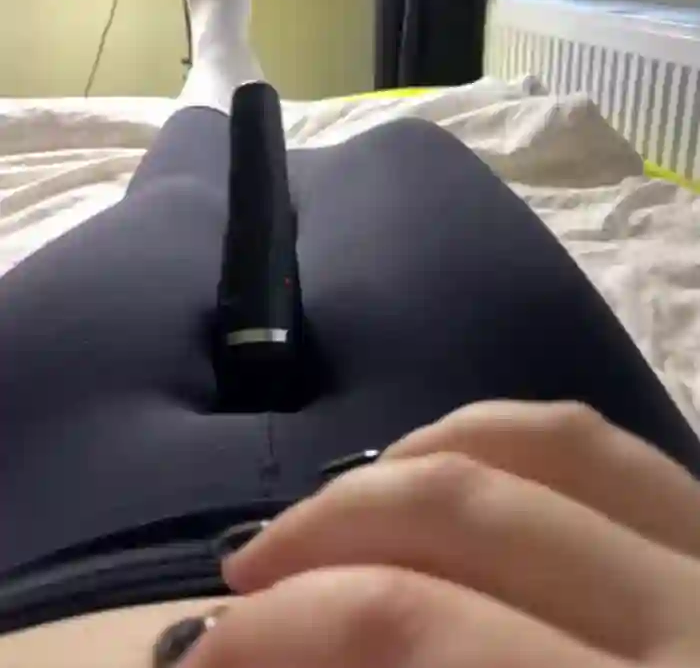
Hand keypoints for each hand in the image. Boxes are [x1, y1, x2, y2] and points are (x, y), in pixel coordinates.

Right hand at [184, 401, 699, 666]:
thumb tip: (298, 666)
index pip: (417, 631)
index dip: (283, 634)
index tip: (204, 659)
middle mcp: (699, 631)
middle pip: (466, 516)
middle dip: (322, 535)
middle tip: (245, 579)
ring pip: (540, 444)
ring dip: (407, 464)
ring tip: (330, 510)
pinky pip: (603, 446)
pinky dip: (501, 438)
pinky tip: (443, 468)